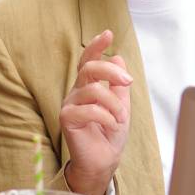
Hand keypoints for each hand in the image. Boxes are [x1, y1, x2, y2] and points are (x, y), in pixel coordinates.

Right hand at [60, 29, 131, 194]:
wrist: (104, 160)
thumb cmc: (110, 134)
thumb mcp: (121, 105)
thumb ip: (119, 84)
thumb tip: (118, 57)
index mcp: (88, 86)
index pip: (88, 61)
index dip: (96, 46)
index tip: (108, 33)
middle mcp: (76, 92)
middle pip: (90, 68)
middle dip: (111, 72)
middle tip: (127, 82)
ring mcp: (69, 105)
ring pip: (93, 90)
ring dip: (114, 104)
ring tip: (121, 119)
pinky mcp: (67, 119)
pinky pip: (89, 109)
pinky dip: (107, 117)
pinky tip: (112, 126)